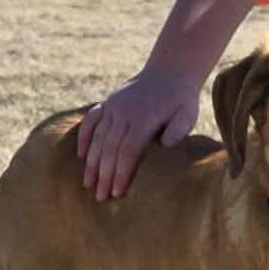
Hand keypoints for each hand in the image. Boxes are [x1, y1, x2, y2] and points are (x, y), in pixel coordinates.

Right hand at [77, 65, 199, 200]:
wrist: (170, 71)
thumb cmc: (181, 100)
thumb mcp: (187, 113)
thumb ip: (178, 129)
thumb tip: (167, 145)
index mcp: (142, 118)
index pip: (128, 151)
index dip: (121, 173)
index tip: (116, 193)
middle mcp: (123, 112)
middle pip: (109, 148)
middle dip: (103, 175)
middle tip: (100, 198)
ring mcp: (113, 107)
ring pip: (97, 138)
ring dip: (91, 162)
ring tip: (87, 185)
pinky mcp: (107, 103)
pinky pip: (90, 121)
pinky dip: (84, 138)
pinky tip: (81, 157)